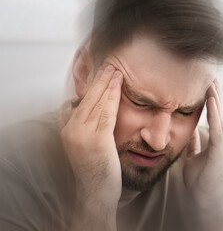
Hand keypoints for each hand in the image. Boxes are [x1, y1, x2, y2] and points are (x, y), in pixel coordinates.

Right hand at [61, 65, 122, 208]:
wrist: (95, 193)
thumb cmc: (97, 171)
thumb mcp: (91, 146)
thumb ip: (93, 128)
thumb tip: (103, 112)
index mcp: (70, 130)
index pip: (81, 102)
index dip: (92, 87)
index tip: (100, 74)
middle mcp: (72, 130)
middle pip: (87, 99)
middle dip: (99, 81)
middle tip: (108, 65)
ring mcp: (82, 135)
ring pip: (96, 103)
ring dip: (106, 84)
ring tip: (115, 70)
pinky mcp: (96, 140)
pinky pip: (106, 113)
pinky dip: (112, 96)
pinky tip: (117, 85)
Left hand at [183, 81, 222, 208]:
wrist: (204, 199)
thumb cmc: (200, 181)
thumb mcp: (193, 156)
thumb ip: (194, 143)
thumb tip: (190, 130)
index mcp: (218, 142)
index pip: (215, 116)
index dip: (213, 101)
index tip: (208, 85)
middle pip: (220, 113)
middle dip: (216, 94)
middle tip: (211, 76)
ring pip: (220, 117)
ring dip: (216, 98)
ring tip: (211, 82)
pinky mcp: (221, 152)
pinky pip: (217, 129)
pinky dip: (214, 114)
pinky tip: (211, 100)